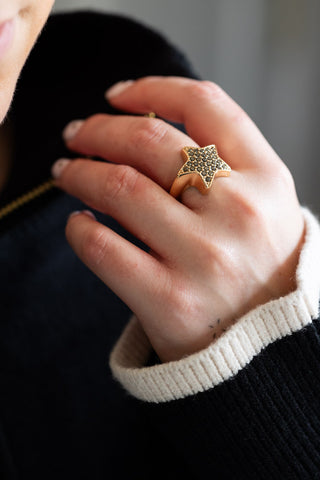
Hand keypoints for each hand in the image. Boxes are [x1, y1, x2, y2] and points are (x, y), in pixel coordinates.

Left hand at [52, 76, 304, 361]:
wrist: (270, 347)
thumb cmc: (260, 270)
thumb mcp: (266, 206)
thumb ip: (223, 164)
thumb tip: (145, 124)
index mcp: (267, 180)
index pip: (204, 105)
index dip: (151, 88)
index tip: (117, 95)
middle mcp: (240, 212)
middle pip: (150, 140)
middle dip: (99, 129)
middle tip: (77, 134)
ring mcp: (204, 258)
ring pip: (119, 186)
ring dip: (78, 171)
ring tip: (66, 171)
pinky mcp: (170, 302)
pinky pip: (103, 248)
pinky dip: (79, 228)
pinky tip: (80, 223)